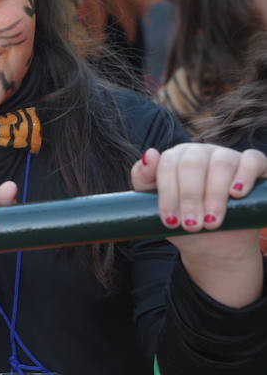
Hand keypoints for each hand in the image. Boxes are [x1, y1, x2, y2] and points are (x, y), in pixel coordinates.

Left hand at [132, 145, 265, 306]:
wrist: (216, 245)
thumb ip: (143, 179)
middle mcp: (201, 152)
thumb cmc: (183, 221)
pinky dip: (245, 175)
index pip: (168, 164)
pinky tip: (236, 194)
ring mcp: (228, 156)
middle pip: (192, 164)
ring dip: (214, 195)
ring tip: (212, 222)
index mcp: (176, 157)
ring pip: (221, 163)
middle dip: (189, 198)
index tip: (170, 222)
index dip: (168, 194)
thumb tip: (149, 153)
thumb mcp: (155, 206)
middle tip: (191, 226)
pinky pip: (252, 160)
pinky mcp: (254, 166)